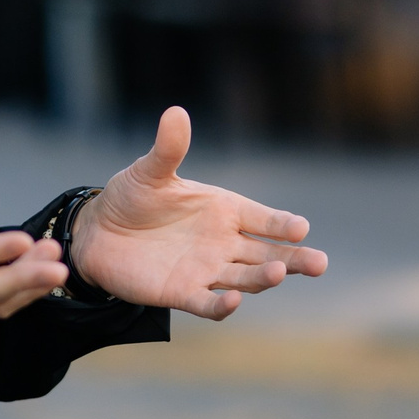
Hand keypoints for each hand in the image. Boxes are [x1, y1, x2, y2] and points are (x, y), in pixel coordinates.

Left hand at [67, 107, 328, 320]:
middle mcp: (224, 242)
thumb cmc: (133, 196)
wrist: (99, 232)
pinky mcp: (183, 293)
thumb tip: (175, 112)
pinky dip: (222, 305)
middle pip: (269, 255)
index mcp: (225, 210)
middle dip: (295, 260)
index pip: (265, 219)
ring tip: (278, 273)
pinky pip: (208, 302)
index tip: (300, 228)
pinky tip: (233, 301)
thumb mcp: (150, 171)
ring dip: (263, 278)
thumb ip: (168, 149)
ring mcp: (207, 270)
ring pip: (246, 278)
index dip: (284, 225)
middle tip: (320, 264)